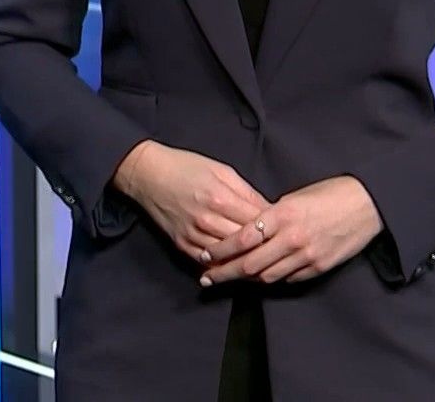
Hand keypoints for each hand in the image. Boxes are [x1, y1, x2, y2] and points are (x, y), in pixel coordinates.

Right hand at [112, 141, 272, 265]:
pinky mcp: (182, 244)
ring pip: (229, 257)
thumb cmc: (185, 167)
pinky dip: (224, 266)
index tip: (286, 232)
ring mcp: (194, 235)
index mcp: (221, 198)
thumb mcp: (221, 170)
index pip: (258, 222)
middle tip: (281, 251)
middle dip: (265, 247)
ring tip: (265, 262)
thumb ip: (246, 192)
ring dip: (247, 260)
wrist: (148, 174)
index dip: (275, 228)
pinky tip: (237, 266)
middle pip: (246, 243)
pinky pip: (208, 262)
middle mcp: (208, 220)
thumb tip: (269, 210)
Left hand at [198, 175, 381, 286]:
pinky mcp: (319, 267)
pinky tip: (260, 278)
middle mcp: (292, 238)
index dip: (220, 250)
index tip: (205, 255)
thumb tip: (250, 231)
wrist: (367, 204)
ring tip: (229, 279)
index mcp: (282, 215)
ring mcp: (306, 255)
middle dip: (224, 273)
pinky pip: (288, 279)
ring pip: (267, 276)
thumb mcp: (293, 198)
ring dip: (246, 279)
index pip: (242, 239)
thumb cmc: (328, 194)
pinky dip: (271, 279)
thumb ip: (270, 216)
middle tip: (207, 278)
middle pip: (249, 264)